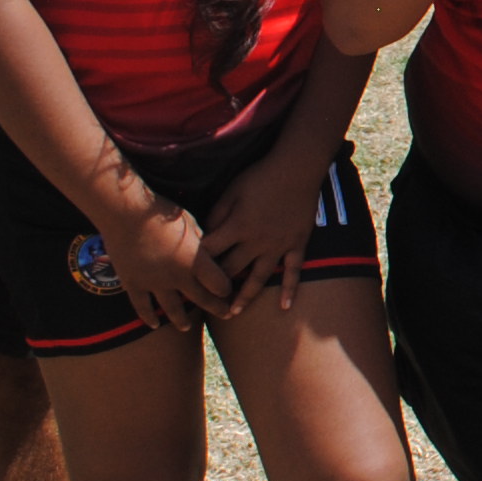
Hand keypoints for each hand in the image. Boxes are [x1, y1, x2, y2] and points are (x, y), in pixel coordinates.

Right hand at [103, 196, 228, 332]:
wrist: (125, 212)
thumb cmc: (160, 212)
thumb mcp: (190, 223)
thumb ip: (200, 241)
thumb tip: (207, 250)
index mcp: (195, 260)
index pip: (219, 284)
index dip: (226, 289)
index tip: (229, 290)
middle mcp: (177, 276)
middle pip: (201, 298)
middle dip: (216, 308)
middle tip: (225, 315)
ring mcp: (154, 283)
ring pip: (172, 309)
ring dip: (182, 320)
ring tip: (186, 327)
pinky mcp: (133, 283)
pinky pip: (142, 306)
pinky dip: (148, 317)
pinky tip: (154, 325)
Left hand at [197, 150, 321, 323]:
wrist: (298, 168)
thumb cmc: (261, 175)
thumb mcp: (232, 190)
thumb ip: (217, 214)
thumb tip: (206, 235)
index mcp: (237, 227)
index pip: (210, 252)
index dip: (195, 264)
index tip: (183, 276)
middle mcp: (256, 242)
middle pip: (231, 270)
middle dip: (214, 286)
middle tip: (202, 301)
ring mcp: (278, 246)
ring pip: (258, 278)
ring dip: (244, 297)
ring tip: (232, 312)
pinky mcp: (296, 244)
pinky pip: (293, 271)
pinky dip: (289, 290)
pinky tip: (283, 307)